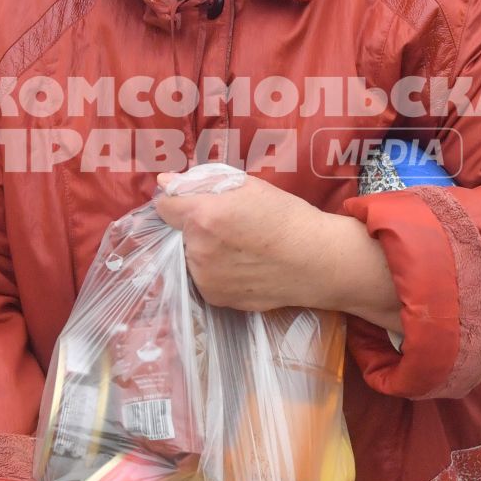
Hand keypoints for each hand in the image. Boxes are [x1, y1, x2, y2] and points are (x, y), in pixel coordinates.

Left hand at [153, 173, 398, 327]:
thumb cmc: (286, 217)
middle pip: (178, 233)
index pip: (164, 206)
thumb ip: (202, 182)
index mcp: (203, 215)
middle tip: (229, 227)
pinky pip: (203, 279)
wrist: (316, 261)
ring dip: (203, 251)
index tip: (194, 204)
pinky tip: (243, 266)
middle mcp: (198, 249)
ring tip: (239, 248)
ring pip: (189, 257)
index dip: (178, 202)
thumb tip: (163, 182)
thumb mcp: (248, 186)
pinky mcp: (214, 298)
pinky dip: (216, 272)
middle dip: (194, 228)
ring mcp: (205, 278)